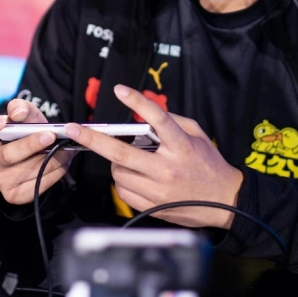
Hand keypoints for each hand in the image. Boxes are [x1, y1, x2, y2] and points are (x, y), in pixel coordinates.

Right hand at [0, 98, 73, 204]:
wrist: (41, 157)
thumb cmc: (32, 132)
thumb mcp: (30, 117)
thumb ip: (23, 108)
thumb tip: (18, 113)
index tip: (1, 122)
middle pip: (8, 155)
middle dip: (30, 145)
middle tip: (50, 135)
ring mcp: (3, 179)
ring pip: (29, 170)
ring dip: (52, 158)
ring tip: (66, 148)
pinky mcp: (15, 194)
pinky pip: (39, 183)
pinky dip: (56, 171)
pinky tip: (64, 162)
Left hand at [64, 85, 243, 228]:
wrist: (224, 201)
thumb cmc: (209, 164)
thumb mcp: (198, 135)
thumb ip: (173, 121)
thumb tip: (145, 111)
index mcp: (182, 147)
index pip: (158, 120)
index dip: (138, 102)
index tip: (120, 89)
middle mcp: (168, 168)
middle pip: (121, 153)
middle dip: (93, 139)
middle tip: (73, 129)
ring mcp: (158, 190)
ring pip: (118, 172)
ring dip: (115, 162)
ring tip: (129, 159)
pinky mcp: (152, 206)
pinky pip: (122, 191)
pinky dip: (122, 180)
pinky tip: (134, 175)